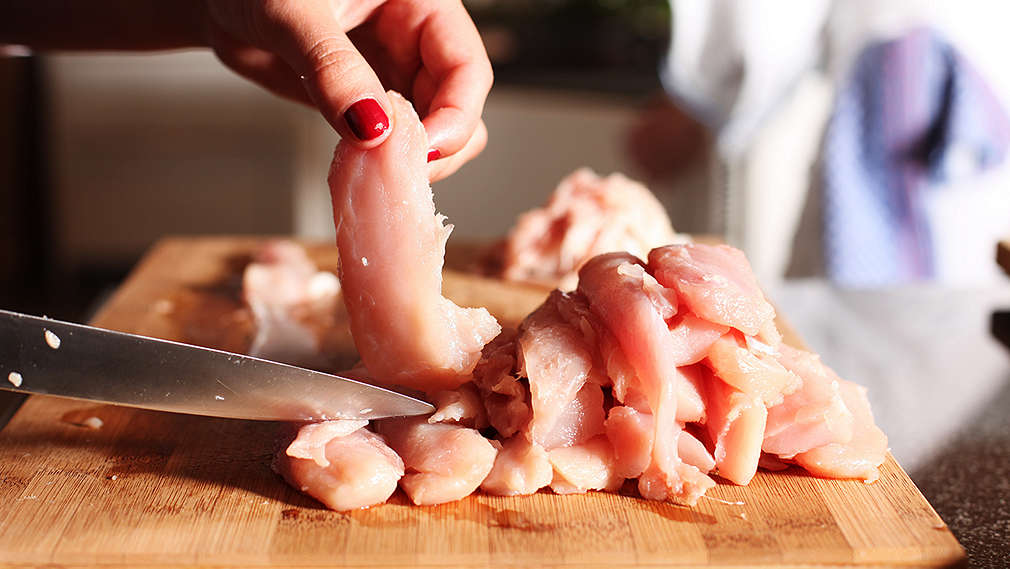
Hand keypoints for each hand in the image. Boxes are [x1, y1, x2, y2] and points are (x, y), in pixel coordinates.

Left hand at [205, 0, 491, 180]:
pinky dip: (380, 164)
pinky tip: (355, 167)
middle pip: (458, 107)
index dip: (457, 113)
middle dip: (437, 146)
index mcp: (420, 2)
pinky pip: (392, 143)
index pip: (466, 66)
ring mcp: (393, 75)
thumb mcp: (291, 11)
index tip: (424, 147)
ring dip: (409, 160)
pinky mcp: (367, 103)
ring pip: (432, 131)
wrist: (215, 2)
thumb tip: (371, 126)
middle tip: (396, 171)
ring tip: (370, 170)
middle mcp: (415, 41)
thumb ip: (332, 66)